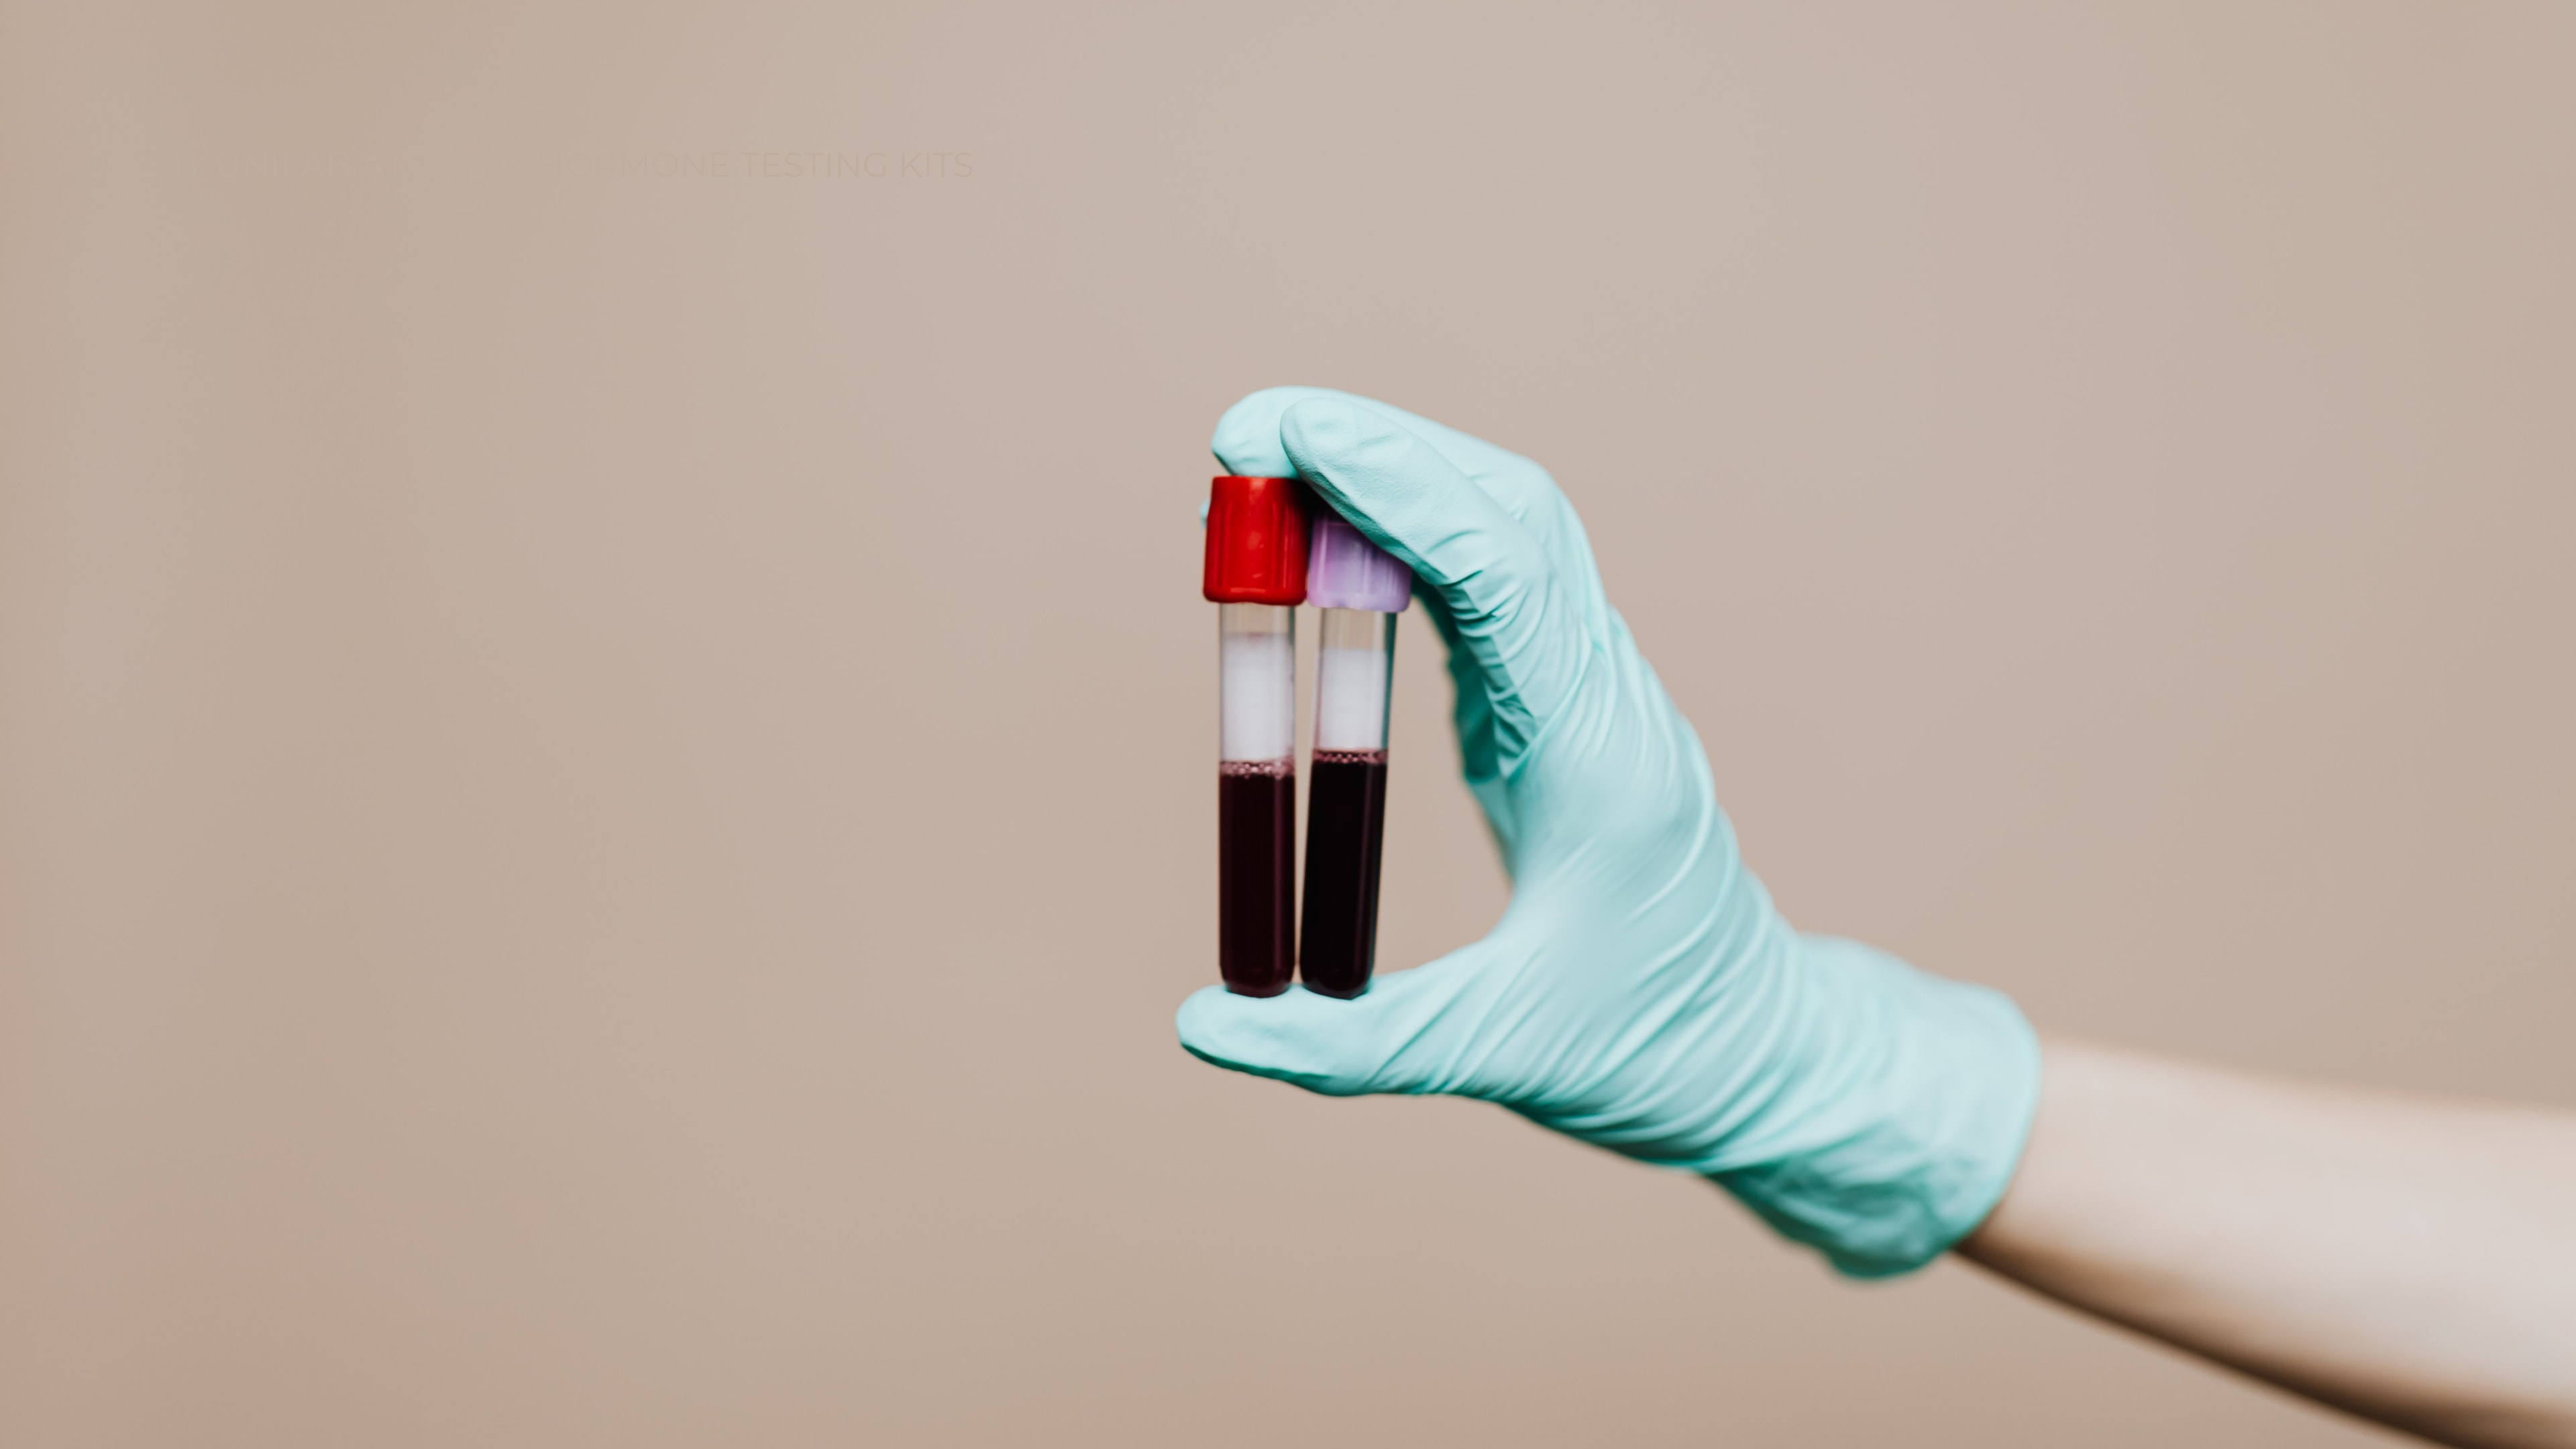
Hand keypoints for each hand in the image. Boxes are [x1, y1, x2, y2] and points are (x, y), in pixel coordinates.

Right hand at [1177, 388, 2038, 1274]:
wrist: (1761, 1059)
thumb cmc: (1651, 1052)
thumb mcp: (1497, 1057)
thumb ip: (1347, 1048)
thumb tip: (1202, 1029)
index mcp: (1595, 752)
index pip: (1500, 566)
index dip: (1394, 487)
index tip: (1286, 439)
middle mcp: (1602, 694)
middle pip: (1507, 509)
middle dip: (1380, 448)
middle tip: (1242, 432)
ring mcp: (1588, 691)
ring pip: (1504, 530)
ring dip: (1394, 479)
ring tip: (1264, 472)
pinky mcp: (1559, 708)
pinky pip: (1488, 587)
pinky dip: (1406, 544)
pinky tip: (1325, 549)